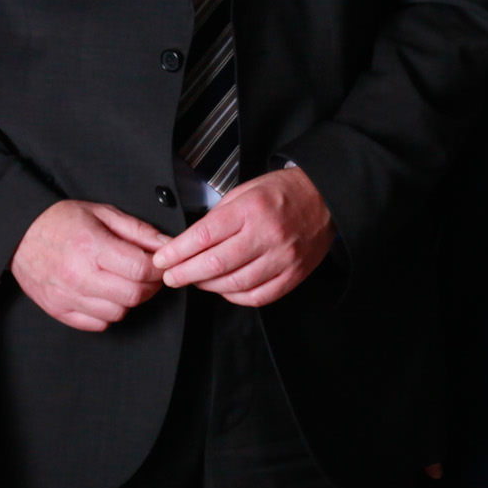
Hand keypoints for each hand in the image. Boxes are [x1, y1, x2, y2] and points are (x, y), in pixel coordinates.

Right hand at [10, 198, 165, 331]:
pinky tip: (105, 295)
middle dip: (149, 286)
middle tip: (147, 275)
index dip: (159, 268)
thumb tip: (167, 244)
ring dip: (128, 300)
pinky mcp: (58, 310)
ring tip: (123, 283)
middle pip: (133, 295)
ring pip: (117, 313)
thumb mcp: (102, 213)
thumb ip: (138, 230)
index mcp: (92, 246)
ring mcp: (67, 296)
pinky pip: (97, 324)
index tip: (160, 264)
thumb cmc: (61, 221)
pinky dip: (107, 313)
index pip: (140, 269)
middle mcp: (79, 275)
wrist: (19, 234)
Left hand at [154, 166, 333, 307]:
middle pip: (215, 264)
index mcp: (251, 209)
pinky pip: (257, 296)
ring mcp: (282, 257)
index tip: (162, 259)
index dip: (177, 252)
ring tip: (195, 280)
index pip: (203, 236)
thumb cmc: (283, 193)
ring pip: (234, 284)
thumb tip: (188, 242)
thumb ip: (218, 217)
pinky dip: (234, 296)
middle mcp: (267, 234)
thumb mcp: (245, 191)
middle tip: (170, 276)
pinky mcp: (293, 275)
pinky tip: (224, 288)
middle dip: (184, 273)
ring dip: (207, 286)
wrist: (324, 198)